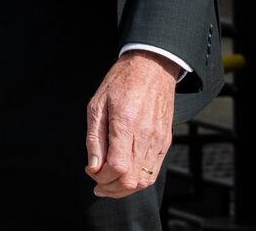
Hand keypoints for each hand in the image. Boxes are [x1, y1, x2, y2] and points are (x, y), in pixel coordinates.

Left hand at [85, 50, 176, 197]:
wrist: (152, 66)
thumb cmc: (121, 81)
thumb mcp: (98, 103)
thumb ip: (94, 138)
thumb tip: (93, 167)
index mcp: (126, 123)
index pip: (117, 168)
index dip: (101, 177)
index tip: (90, 170)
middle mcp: (146, 135)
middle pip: (131, 180)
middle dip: (110, 188)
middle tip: (96, 181)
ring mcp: (159, 140)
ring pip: (144, 180)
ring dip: (124, 188)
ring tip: (109, 182)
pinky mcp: (165, 141)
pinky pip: (153, 171)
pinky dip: (138, 179)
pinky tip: (125, 174)